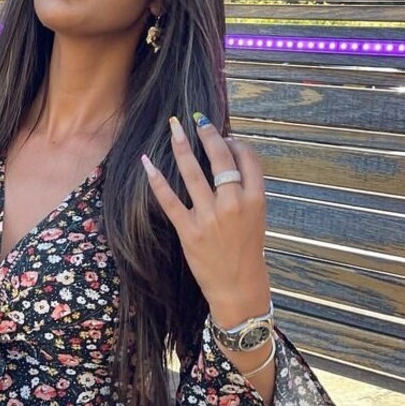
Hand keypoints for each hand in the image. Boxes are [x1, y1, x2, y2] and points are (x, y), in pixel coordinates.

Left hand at [141, 113, 269, 325]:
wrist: (238, 286)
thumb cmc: (247, 251)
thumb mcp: (256, 218)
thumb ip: (245, 191)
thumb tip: (227, 162)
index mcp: (256, 199)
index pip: (247, 159)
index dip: (235, 143)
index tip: (225, 136)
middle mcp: (233, 204)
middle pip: (220, 159)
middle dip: (208, 134)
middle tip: (197, 119)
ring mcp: (210, 217)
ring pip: (194, 173)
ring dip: (182, 146)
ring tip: (174, 128)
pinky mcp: (189, 231)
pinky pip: (169, 200)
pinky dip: (157, 180)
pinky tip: (148, 163)